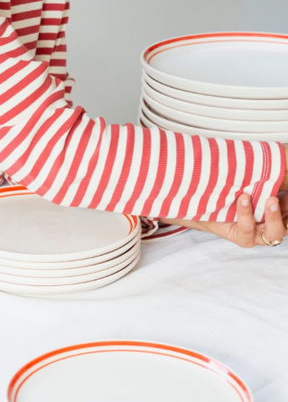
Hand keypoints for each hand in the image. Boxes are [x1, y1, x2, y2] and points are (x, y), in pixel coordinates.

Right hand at [163, 192, 287, 247]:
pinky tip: (284, 187)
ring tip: (281, 193)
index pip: (247, 232)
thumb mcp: (200, 207)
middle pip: (273, 233)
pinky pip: (286, 212)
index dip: (246, 217)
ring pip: (283, 225)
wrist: (217, 204)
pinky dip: (286, 202)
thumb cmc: (207, 207)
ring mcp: (269, 223)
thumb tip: (148, 206)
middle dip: (273, 217)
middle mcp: (257, 232)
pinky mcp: (276, 212)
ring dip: (284, 210)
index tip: (242, 197)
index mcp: (240, 235)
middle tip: (269, 198)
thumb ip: (184, 207)